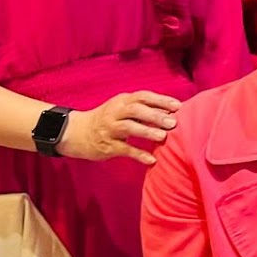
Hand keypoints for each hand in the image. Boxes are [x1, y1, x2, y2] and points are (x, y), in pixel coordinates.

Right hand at [58, 91, 181, 165]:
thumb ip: (143, 109)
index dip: (161, 100)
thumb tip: (171, 112)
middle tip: (173, 123)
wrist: (78, 133)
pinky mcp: (107, 145)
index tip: (178, 106)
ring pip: (128, 127)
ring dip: (146, 131)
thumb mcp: (122, 108)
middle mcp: (115, 112)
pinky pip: (124, 149)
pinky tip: (151, 160)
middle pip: (136, 110)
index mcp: (122, 101)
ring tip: (163, 137)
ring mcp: (109, 129)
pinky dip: (138, 154)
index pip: (143, 96)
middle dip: (155, 115)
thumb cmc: (108, 119)